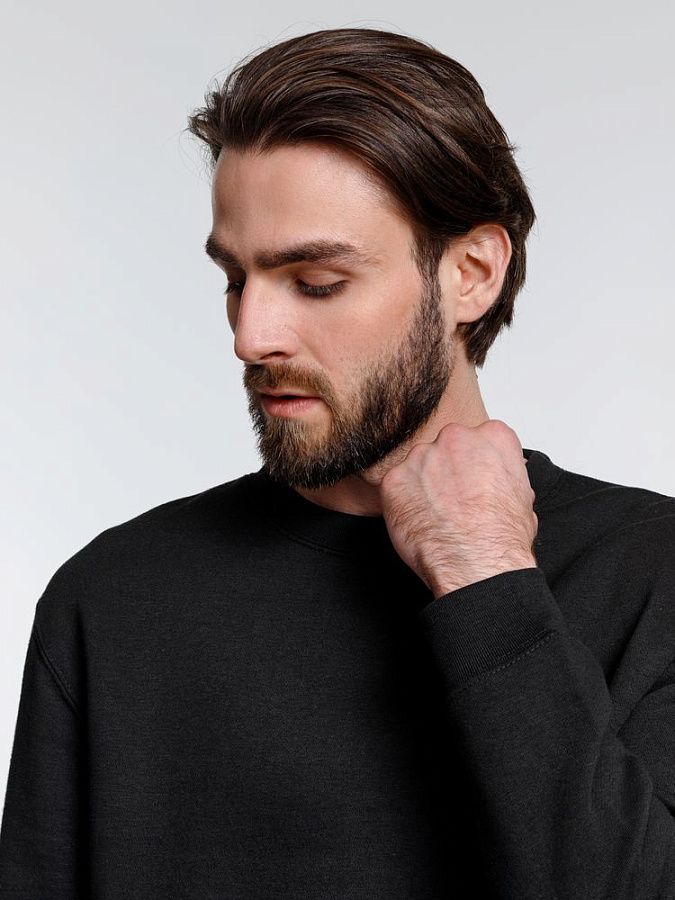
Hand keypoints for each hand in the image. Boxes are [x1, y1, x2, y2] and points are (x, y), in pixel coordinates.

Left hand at [378, 420, 538, 598]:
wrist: (477, 564)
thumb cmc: (501, 538)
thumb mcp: (523, 498)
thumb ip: (504, 476)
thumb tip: (496, 482)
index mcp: (493, 437)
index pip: (480, 439)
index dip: (475, 465)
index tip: (474, 482)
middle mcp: (456, 438)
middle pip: (447, 447)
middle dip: (447, 471)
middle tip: (454, 502)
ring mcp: (423, 456)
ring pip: (419, 465)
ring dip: (423, 485)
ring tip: (436, 516)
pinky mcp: (395, 478)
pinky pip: (395, 485)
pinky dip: (402, 502)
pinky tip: (419, 522)